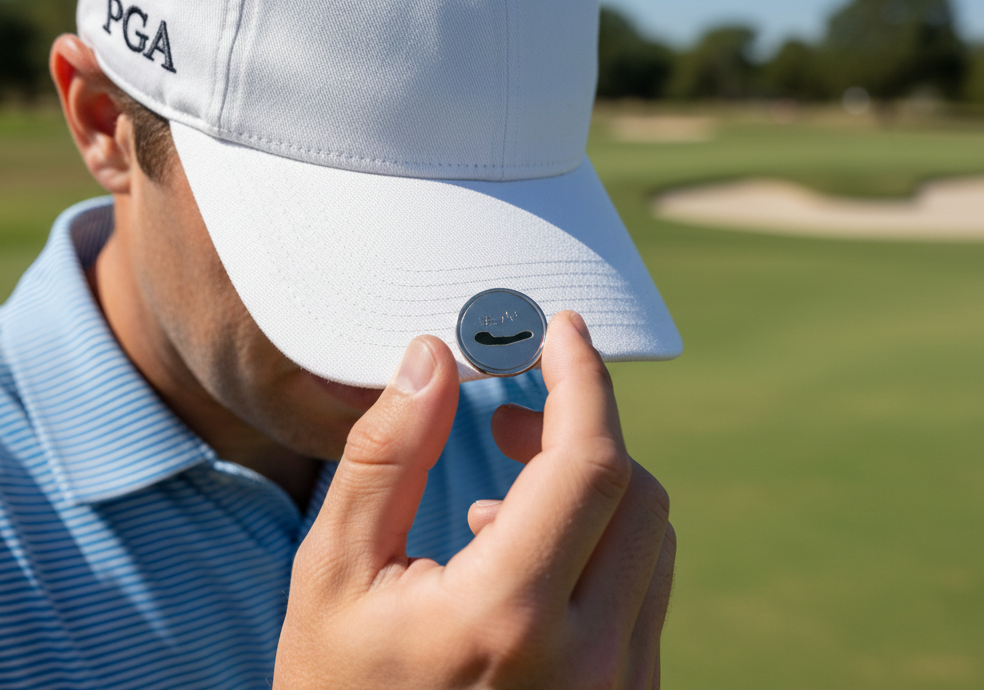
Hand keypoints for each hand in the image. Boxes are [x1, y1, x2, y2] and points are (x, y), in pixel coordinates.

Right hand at [274, 312, 676, 688]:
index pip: (589, 461)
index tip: (559, 327)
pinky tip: (523, 553)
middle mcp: (587, 659)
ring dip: (592, 485)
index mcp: (507, 616)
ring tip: (500, 487)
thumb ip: (386, 455)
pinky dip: (601, 542)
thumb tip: (435, 356)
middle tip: (509, 413)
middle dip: (581, 426)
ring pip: (651, 539)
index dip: (581, 377)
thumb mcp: (333, 574)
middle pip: (636, 491)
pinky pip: (645, 591)